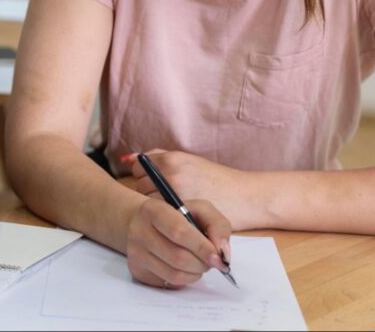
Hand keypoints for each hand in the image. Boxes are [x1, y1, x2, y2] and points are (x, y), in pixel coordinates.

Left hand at [125, 150, 251, 227]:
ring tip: (174, 208)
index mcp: (172, 159)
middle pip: (140, 186)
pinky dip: (166, 217)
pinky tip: (178, 216)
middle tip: (167, 198)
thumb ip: (159, 158)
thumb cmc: (217, 180)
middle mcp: (171, 174)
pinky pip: (162, 216)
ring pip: (149, 203)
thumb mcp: (189, 161)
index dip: (145, 177)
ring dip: (156, 207)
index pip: (138, 168)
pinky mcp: (183, 213)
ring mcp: (176, 194)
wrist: (246, 196)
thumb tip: (128, 158)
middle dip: (149, 192)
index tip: (155, 184)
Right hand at [125, 196, 230, 288]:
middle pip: (178, 257)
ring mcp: (136, 253)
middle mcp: (139, 231)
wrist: (142, 223)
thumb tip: (223, 253)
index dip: (202, 247)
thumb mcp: (199, 209)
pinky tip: (184, 267)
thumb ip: (217, 225)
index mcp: (153, 210)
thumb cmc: (176, 216)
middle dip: (203, 263)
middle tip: (211, 260)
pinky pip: (169, 283)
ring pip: (175, 274)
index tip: (218, 257)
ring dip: (196, 273)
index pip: (179, 232)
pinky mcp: (137, 271)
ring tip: (199, 263)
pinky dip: (185, 279)